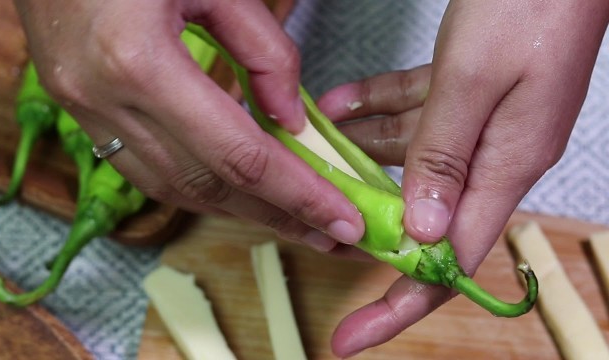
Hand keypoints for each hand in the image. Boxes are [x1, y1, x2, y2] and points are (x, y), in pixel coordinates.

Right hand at [13, 0, 365, 249]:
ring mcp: (84, 112)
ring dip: (237, 209)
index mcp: (140, 61)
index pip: (239, 154)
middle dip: (275, 216)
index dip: (298, 194)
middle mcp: (105, 101)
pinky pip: (147, 170)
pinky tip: (233, 190)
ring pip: (174, 189)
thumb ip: (263, 51)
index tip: (341, 220)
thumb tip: (289, 119)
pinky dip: (197, 186)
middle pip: (208, 186)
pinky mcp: (80, 114)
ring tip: (290, 219)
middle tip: (328, 234)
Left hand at [318, 0, 608, 355]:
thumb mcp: (476, 79)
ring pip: (410, 158)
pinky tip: (340, 105)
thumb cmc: (533, 4)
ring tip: (314, 146)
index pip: (448, 261)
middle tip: (315, 218)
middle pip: (423, 215)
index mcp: (506, 165)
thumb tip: (420, 232)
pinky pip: (415, 113)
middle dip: (368, 220)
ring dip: (360, 155)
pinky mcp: (470, 92)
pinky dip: (378, 109)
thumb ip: (444, 155)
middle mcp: (495, 154)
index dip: (398, 305)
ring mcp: (482, 123)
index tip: (353, 336)